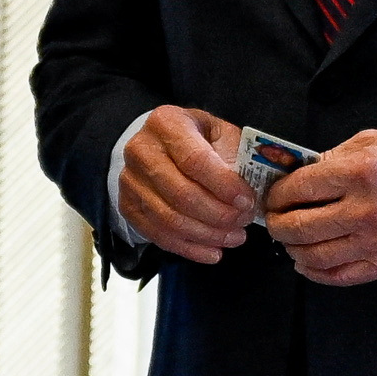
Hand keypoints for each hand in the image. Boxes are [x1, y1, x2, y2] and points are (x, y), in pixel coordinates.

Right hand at [114, 105, 259, 262]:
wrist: (161, 145)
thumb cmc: (198, 139)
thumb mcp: (220, 134)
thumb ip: (234, 157)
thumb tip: (249, 195)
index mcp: (166, 123)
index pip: (195, 161)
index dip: (224, 186)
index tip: (247, 202)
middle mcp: (141, 150)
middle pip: (181, 194)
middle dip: (219, 215)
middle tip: (243, 222)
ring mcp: (130, 181)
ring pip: (170, 220)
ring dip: (208, 235)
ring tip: (235, 237)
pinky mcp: (128, 206)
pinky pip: (159, 236)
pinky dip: (190, 249)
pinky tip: (213, 252)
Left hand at [261, 129, 376, 287]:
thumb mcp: (375, 142)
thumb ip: (333, 157)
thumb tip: (298, 174)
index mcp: (361, 172)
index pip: (299, 188)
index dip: (277, 193)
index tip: (273, 194)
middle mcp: (366, 210)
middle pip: (299, 226)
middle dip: (277, 224)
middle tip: (274, 219)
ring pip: (313, 255)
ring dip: (292, 249)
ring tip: (289, 240)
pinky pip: (339, 276)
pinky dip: (314, 272)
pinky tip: (306, 262)